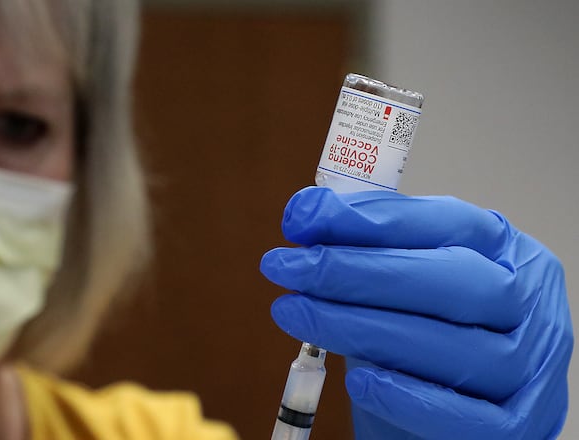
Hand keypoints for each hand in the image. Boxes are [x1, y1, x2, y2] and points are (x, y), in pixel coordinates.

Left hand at [260, 187, 571, 438]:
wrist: (440, 416)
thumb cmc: (418, 338)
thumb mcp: (394, 284)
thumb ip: (363, 249)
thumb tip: (305, 214)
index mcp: (506, 250)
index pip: (446, 222)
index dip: (371, 218)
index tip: (301, 219)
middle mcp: (529, 303)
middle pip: (454, 281)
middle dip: (359, 271)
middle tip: (289, 267)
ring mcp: (531, 368)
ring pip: (455, 348)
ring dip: (363, 328)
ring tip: (296, 313)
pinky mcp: (520, 426)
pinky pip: (469, 418)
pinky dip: (409, 397)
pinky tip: (357, 378)